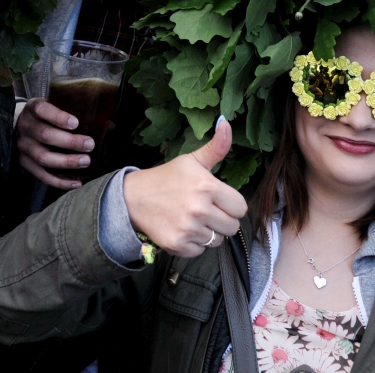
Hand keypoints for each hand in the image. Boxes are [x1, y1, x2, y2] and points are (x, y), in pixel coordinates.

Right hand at [17, 98, 94, 189]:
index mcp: (34, 108)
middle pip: (45, 135)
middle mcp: (25, 126)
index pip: (43, 110)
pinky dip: (59, 181)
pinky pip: (41, 175)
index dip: (58, 117)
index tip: (76, 123)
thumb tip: (110, 125)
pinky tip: (76, 182)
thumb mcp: (58, 106)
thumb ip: (81, 113)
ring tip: (85, 161)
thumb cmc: (49, 115)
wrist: (26, 125)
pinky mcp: (24, 162)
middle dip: (70, 142)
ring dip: (66, 162)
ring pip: (42, 157)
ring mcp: (23, 146)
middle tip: (89, 144)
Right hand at [123, 117, 247, 257]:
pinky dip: (194, 244)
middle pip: (232, 227)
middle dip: (222, 220)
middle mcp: (200, 209)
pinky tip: (183, 229)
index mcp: (208, 186)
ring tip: (193, 219)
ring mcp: (188, 228)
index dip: (231, 205)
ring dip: (208, 233)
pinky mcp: (177, 244)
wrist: (133, 197)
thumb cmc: (166, 178)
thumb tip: (226, 122)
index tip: (218, 201)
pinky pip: (200, 251)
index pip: (240, 207)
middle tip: (205, 211)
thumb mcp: (192, 160)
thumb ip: (216, 147)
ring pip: (217, 241)